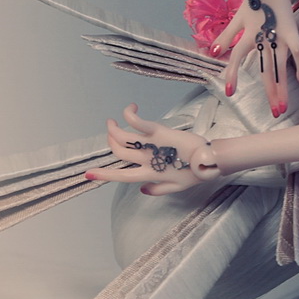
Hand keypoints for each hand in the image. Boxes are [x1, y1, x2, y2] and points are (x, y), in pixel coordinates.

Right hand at [91, 104, 219, 195]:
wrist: (210, 161)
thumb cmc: (196, 172)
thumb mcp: (177, 187)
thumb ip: (158, 190)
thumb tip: (142, 190)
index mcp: (149, 174)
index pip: (122, 177)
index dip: (104, 175)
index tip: (88, 174)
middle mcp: (147, 161)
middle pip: (119, 152)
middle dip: (110, 142)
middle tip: (111, 132)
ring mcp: (151, 146)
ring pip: (122, 138)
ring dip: (112, 129)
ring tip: (111, 121)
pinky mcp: (159, 132)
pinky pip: (138, 123)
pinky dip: (129, 115)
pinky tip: (130, 109)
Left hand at [212, 0, 298, 116]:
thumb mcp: (236, 18)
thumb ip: (225, 37)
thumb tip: (211, 55)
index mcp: (248, 35)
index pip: (237, 58)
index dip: (233, 75)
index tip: (230, 93)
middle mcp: (263, 38)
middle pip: (266, 71)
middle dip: (270, 93)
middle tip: (275, 113)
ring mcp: (279, 35)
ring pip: (281, 66)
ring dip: (282, 87)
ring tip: (283, 105)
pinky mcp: (291, 29)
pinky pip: (298, 51)